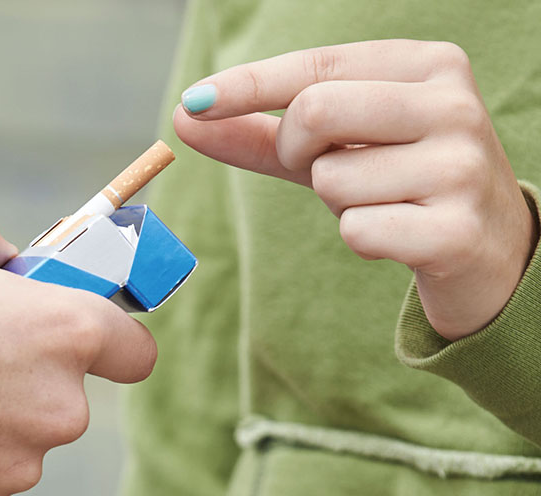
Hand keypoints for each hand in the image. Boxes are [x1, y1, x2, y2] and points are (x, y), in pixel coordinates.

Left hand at [176, 39, 538, 339]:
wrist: (490, 251)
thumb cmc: (400, 185)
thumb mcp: (334, 149)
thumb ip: (261, 134)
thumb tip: (184, 116)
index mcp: (427, 66)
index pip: (316, 66)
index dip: (248, 85)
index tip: (194, 103)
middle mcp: (452, 104)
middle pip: (314, 112)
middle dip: (298, 152)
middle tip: (330, 170)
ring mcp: (461, 166)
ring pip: (331, 179)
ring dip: (337, 203)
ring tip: (383, 203)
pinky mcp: (457, 230)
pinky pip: (357, 231)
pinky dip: (361, 240)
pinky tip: (400, 236)